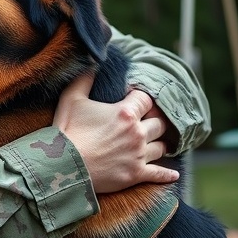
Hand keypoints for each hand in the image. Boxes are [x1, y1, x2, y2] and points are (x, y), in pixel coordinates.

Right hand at [53, 73, 178, 192]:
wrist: (63, 167)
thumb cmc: (67, 132)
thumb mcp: (71, 99)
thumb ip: (84, 78)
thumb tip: (93, 62)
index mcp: (125, 113)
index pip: (147, 99)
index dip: (141, 98)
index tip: (134, 100)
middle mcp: (137, 133)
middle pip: (159, 123)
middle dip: (154, 121)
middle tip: (149, 121)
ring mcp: (138, 155)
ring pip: (161, 147)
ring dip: (159, 143)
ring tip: (156, 143)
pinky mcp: (136, 175)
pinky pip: (159, 174)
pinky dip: (167, 175)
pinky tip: (174, 175)